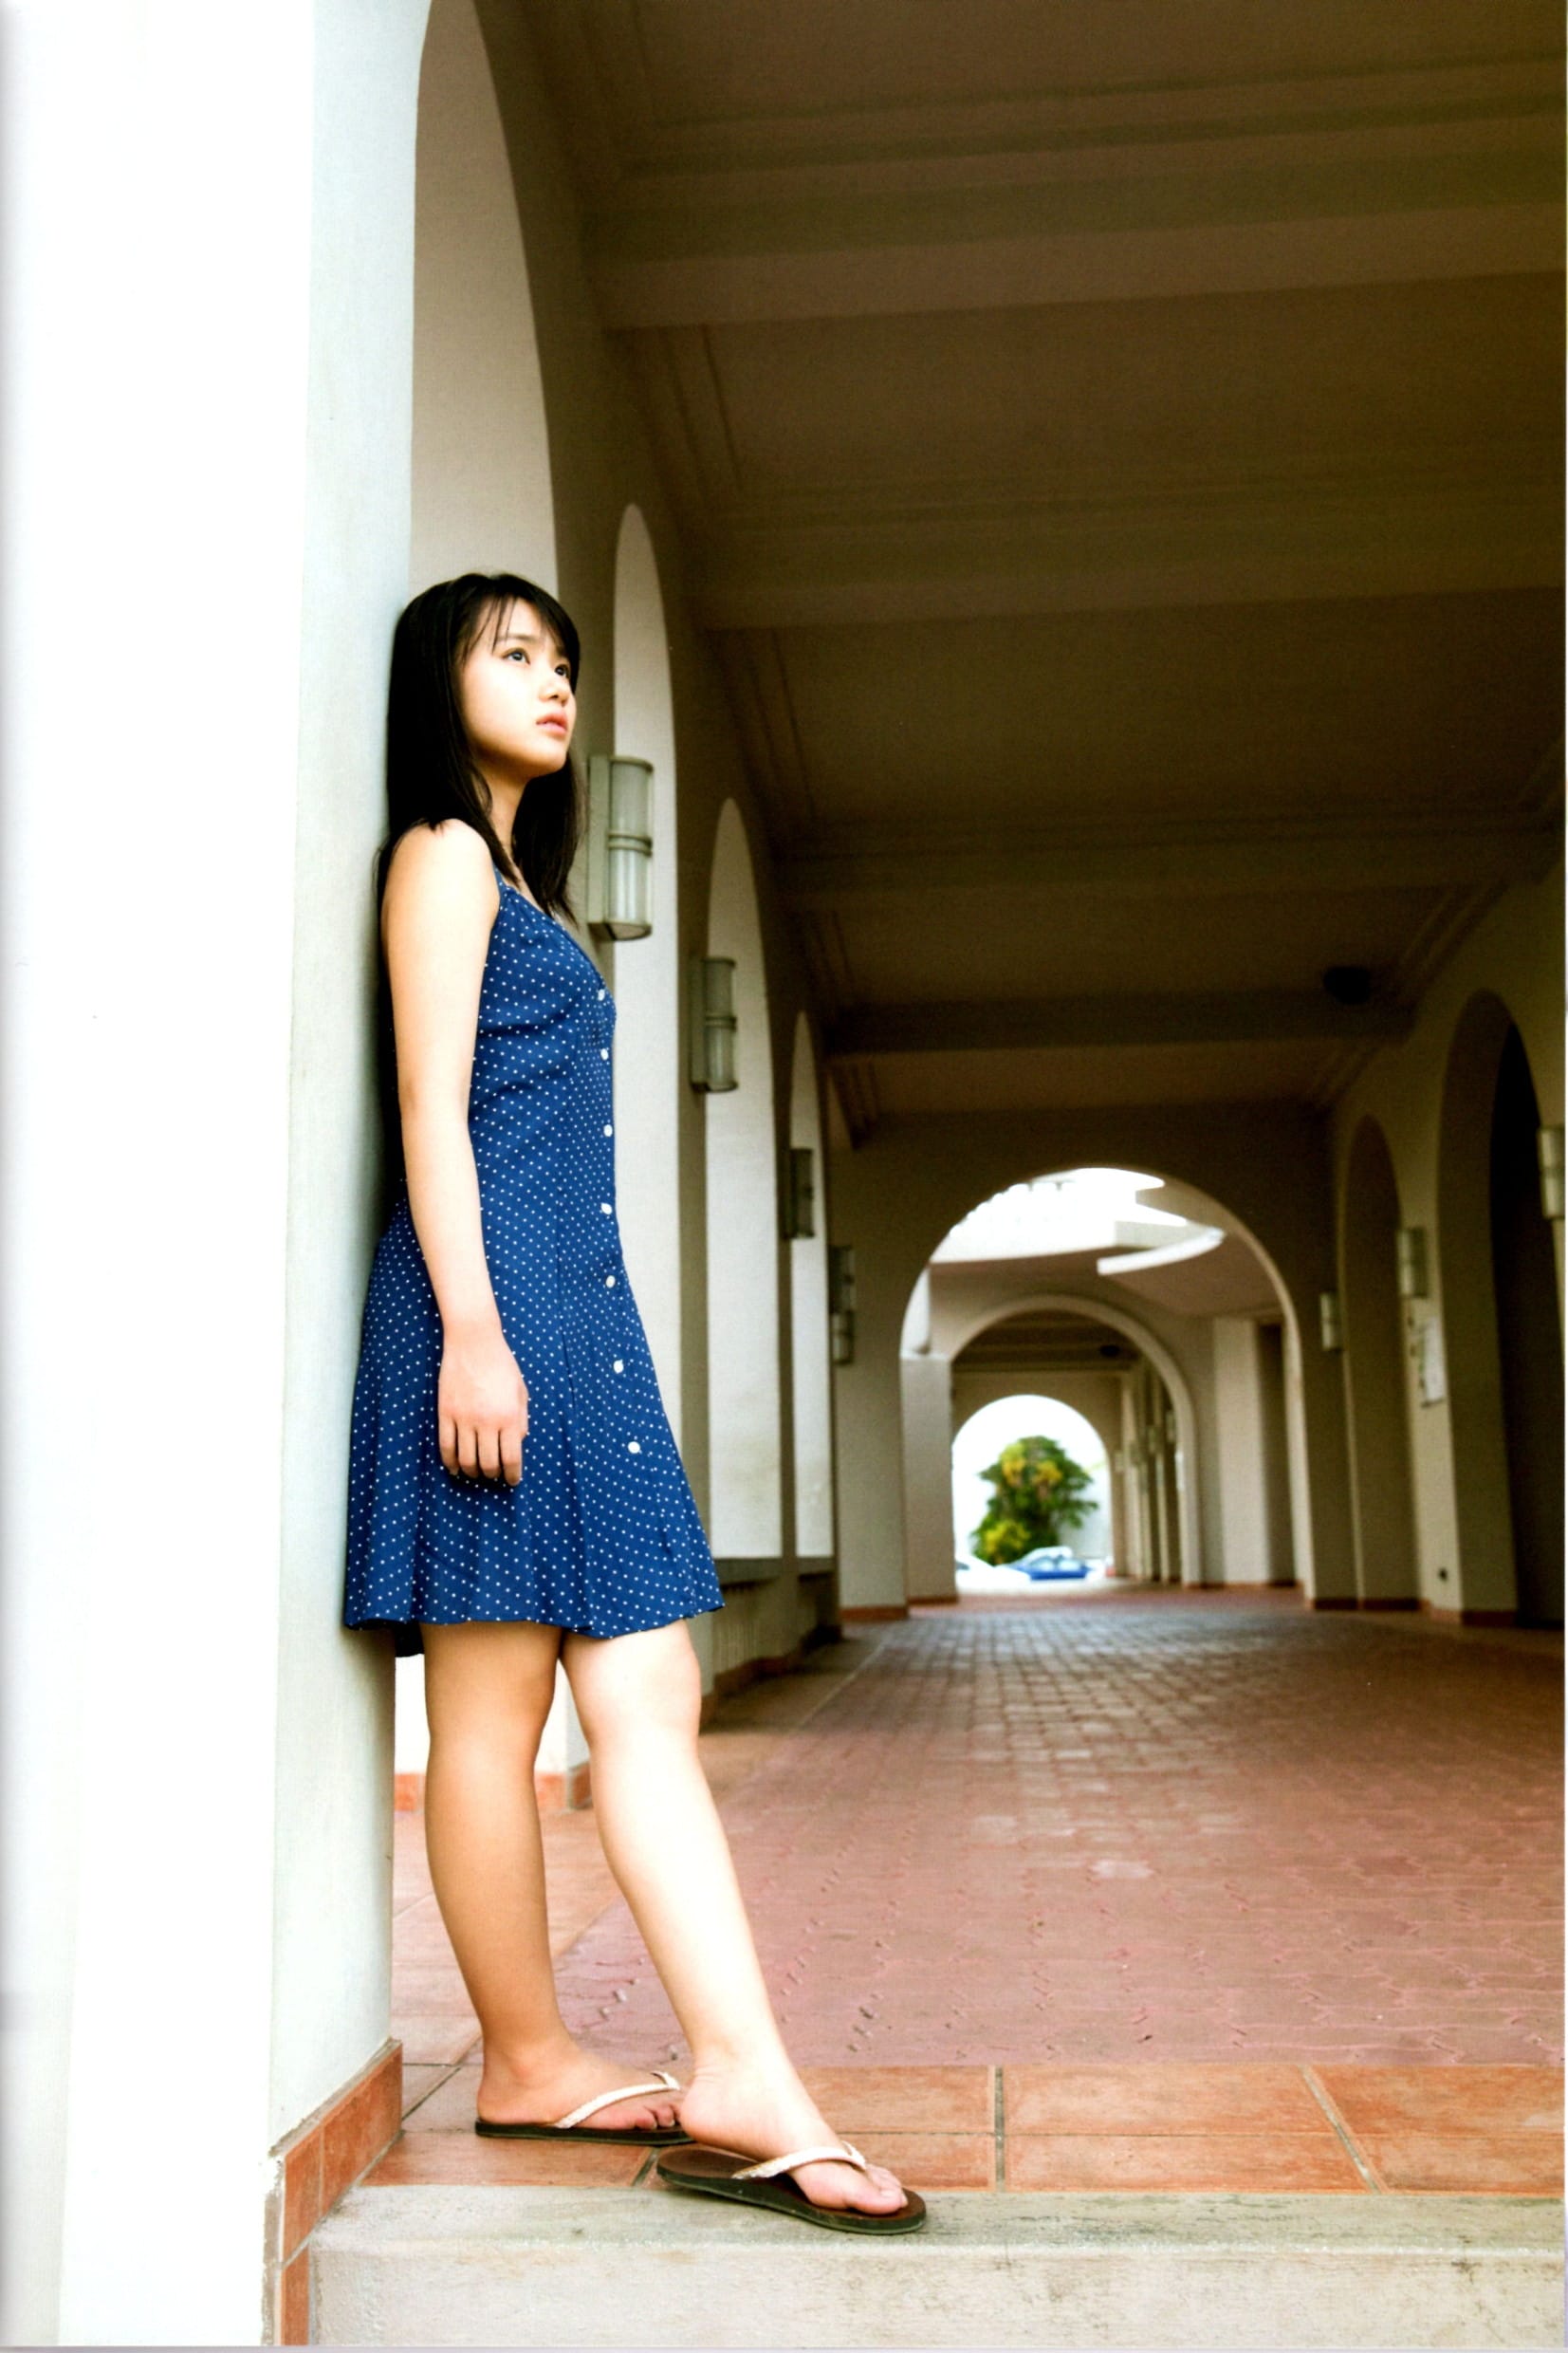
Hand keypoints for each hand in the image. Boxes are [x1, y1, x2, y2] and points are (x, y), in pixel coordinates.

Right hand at [438, 1326, 528, 1484]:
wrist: (473, 1341)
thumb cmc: (501, 1364)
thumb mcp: (520, 1390)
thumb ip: (522, 1419)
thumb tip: (519, 1443)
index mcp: (509, 1416)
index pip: (511, 1458)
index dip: (512, 1475)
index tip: (513, 1480)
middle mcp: (487, 1421)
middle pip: (488, 1464)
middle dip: (493, 1475)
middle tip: (495, 1476)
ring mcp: (464, 1418)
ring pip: (466, 1459)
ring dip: (472, 1472)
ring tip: (476, 1473)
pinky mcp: (445, 1413)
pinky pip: (446, 1446)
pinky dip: (450, 1462)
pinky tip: (455, 1467)